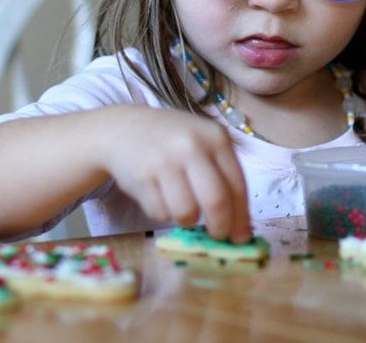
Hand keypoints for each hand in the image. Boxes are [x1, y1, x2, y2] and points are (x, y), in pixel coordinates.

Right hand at [101, 107, 251, 242]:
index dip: (241, 217)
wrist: (124, 128)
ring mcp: (166, 161)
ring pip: (187, 213)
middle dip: (220, 227)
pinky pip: (161, 214)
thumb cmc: (171, 141)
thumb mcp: (203, 143)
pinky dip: (163, 214)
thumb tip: (239, 224)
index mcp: (215, 137)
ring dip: (187, 219)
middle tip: (218, 237)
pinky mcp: (143, 177)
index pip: (237, 185)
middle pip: (216, 201)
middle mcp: (192, 146)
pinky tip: (159, 196)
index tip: (242, 238)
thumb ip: (221, 174)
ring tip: (181, 206)